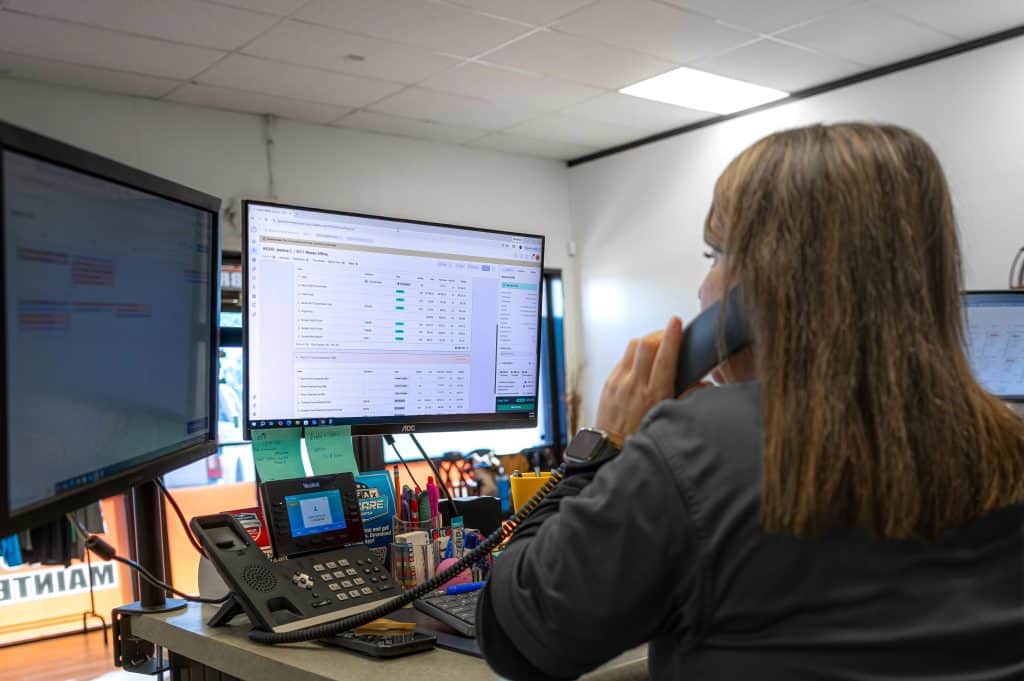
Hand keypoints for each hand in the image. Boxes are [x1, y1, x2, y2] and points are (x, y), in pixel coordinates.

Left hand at [593, 317, 682, 447]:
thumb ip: (687, 398)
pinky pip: (622, 359)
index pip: (664, 357)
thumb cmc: (641, 436)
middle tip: (668, 336)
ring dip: (646, 343)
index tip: (676, 323)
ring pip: (632, 347)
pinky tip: (640, 363)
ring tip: (655, 347)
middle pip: (646, 345)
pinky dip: (634, 355)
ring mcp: (619, 382)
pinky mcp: (608, 382)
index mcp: (653, 395)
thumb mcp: (667, 418)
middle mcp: (634, 385)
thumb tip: (703, 384)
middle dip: (659, 335)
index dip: (671, 336)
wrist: (610, 449)